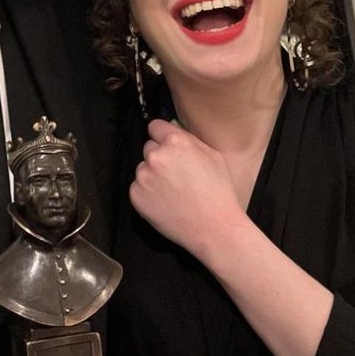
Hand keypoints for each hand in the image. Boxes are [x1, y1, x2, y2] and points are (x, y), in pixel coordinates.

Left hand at [129, 119, 244, 260]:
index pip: (155, 126)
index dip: (162, 136)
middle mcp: (155, 156)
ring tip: (172, 192)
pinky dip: (147, 193)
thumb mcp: (212, 155)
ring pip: (143, 169)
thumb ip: (189, 139)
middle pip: (149, 148)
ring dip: (152, 176)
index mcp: (175, 142)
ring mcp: (143, 176)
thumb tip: (173, 130)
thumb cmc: (219, 192)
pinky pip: (138, 187)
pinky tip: (165, 202)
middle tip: (175, 175)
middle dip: (159, 157)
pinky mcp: (136, 195)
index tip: (167, 146)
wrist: (215, 228)